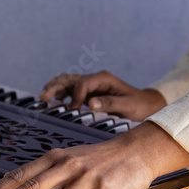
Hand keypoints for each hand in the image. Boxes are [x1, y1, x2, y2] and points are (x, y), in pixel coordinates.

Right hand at [39, 71, 165, 120]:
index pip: (83, 84)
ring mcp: (92, 85)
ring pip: (68, 82)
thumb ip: (109, 103)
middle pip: (70, 79)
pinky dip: (61, 93)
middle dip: (55, 86)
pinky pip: (72, 89)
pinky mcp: (90, 92)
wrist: (145, 103)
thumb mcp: (127, 105)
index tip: (74, 109)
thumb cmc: (138, 104)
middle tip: (43, 97)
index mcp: (103, 78)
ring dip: (55, 88)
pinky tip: (56, 101)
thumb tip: (90, 104)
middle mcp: (95, 79)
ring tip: (43, 97)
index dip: (76, 96)